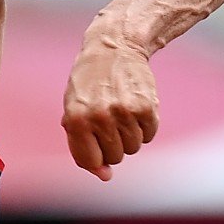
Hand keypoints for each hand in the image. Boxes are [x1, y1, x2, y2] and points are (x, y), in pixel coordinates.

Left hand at [61, 45, 158, 180]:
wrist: (114, 47)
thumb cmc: (89, 83)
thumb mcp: (74, 110)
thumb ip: (82, 145)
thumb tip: (105, 177)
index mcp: (76, 119)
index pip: (90, 161)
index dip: (96, 159)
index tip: (98, 146)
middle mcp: (99, 117)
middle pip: (114, 157)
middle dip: (112, 144)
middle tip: (109, 120)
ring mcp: (124, 112)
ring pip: (133, 148)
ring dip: (129, 135)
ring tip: (121, 112)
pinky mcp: (147, 107)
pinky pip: (149, 135)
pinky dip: (144, 127)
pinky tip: (135, 107)